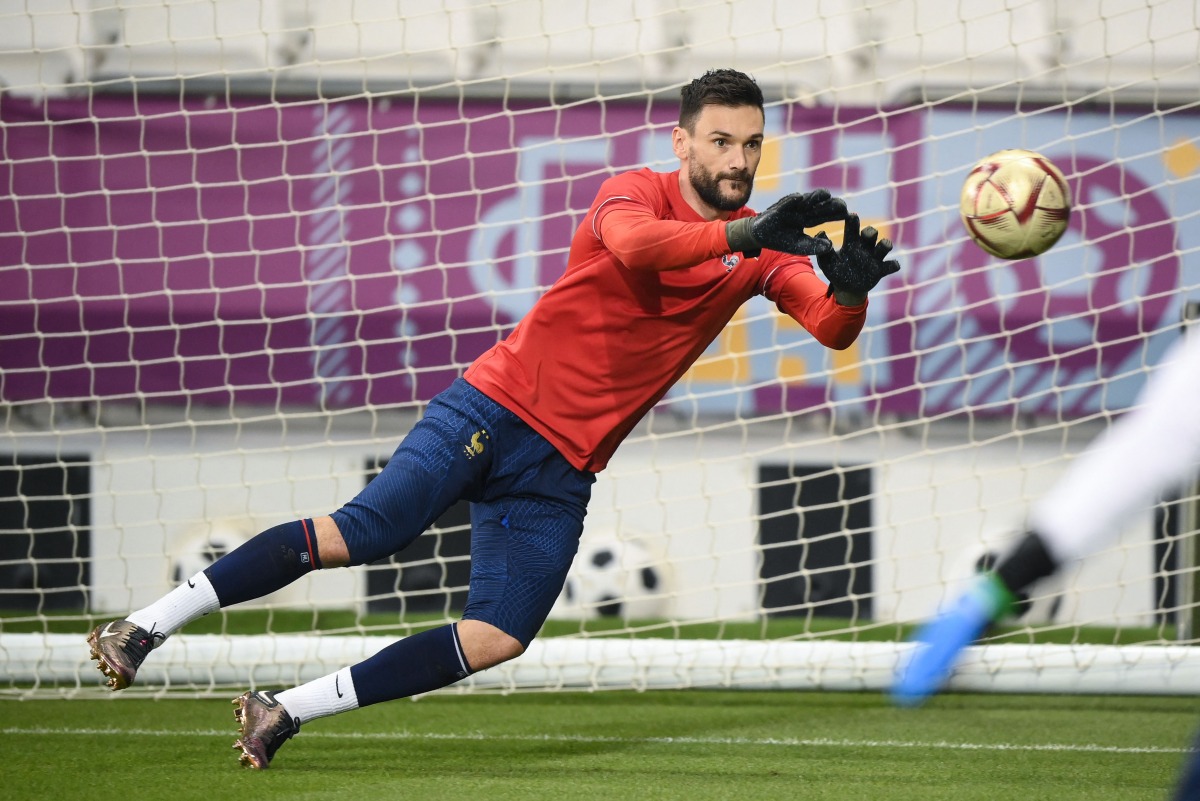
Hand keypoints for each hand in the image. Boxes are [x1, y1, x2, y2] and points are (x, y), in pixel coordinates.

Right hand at [725, 189, 847, 256]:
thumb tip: (830, 246)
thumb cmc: (781, 240)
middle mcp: (804, 210)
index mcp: (809, 219)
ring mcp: (794, 206)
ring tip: (826, 196)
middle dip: (831, 204)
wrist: (761, 235)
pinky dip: (795, 200)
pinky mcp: (782, 205)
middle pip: (821, 205)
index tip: (848, 214)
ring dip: (817, 197)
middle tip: (843, 205)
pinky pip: (790, 201)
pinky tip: (801, 199)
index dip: (836, 214)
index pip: (825, 215)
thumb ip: (814, 245)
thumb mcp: (799, 245)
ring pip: (809, 198)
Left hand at [814, 214, 900, 298]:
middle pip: (871, 233)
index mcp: (851, 243)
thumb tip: (821, 233)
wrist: (847, 289)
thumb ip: (824, 251)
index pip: (852, 228)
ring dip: (885, 244)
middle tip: (866, 234)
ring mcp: (874, 258)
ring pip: (885, 245)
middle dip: (870, 232)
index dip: (853, 221)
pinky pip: (892, 265)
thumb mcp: (827, 263)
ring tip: (883, 246)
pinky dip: (894, 264)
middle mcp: (865, 247)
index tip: (852, 215)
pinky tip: (892, 265)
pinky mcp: (882, 270)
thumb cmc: (836, 271)